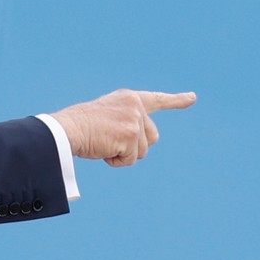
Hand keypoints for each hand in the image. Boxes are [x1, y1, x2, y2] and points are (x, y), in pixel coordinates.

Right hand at [51, 89, 195, 166]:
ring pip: (141, 151)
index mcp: (128, 98)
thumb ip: (126, 122)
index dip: (176, 100)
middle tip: (110, 140)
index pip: (156, 99)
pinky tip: (103, 149)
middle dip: (134, 146)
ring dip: (123, 154)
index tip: (192, 98)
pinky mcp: (131, 135)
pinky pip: (131, 160)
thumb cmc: (79, 126)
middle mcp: (135, 105)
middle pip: (151, 138)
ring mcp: (135, 120)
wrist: (67, 129)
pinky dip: (116, 161)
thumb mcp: (106, 116)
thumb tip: (140, 141)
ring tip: (102, 143)